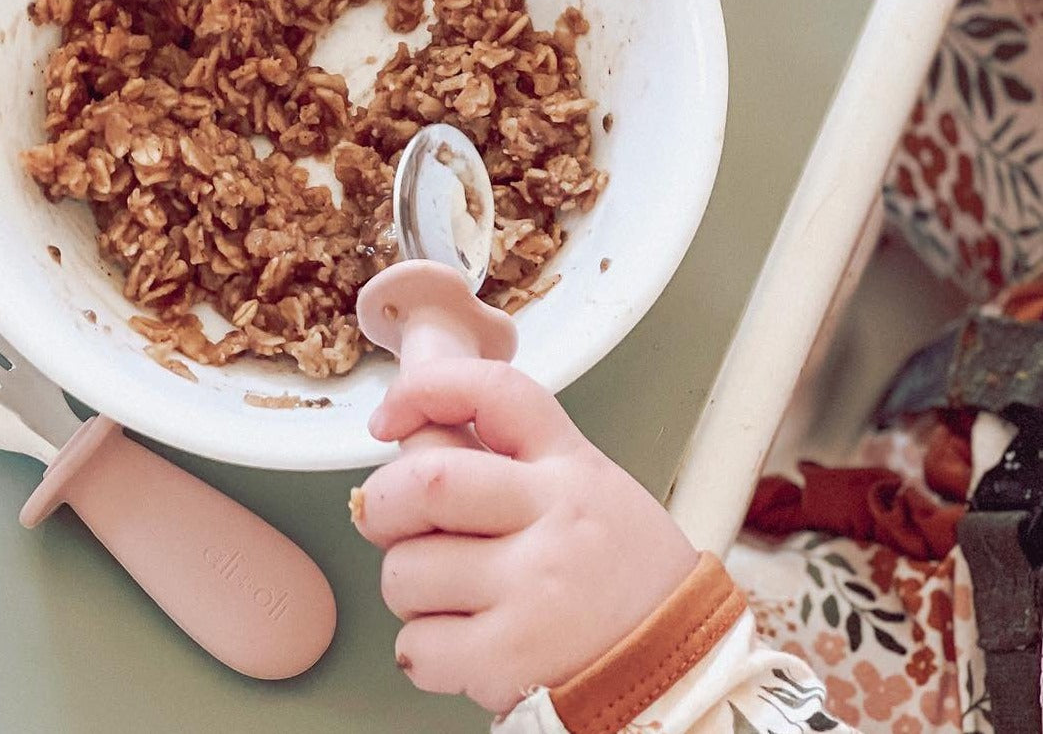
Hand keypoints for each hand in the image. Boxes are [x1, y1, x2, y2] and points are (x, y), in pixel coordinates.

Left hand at [352, 359, 696, 714]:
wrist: (685, 678)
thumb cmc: (626, 582)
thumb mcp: (589, 490)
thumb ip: (512, 461)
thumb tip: (413, 440)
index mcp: (572, 467)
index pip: (495, 392)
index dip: (426, 390)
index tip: (389, 417)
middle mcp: (555, 518)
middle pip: (426, 480)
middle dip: (382, 503)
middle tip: (387, 521)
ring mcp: (534, 590)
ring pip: (406, 570)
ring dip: (407, 587)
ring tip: (453, 598)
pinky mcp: (512, 659)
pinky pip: (416, 645)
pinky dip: (422, 650)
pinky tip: (463, 646)